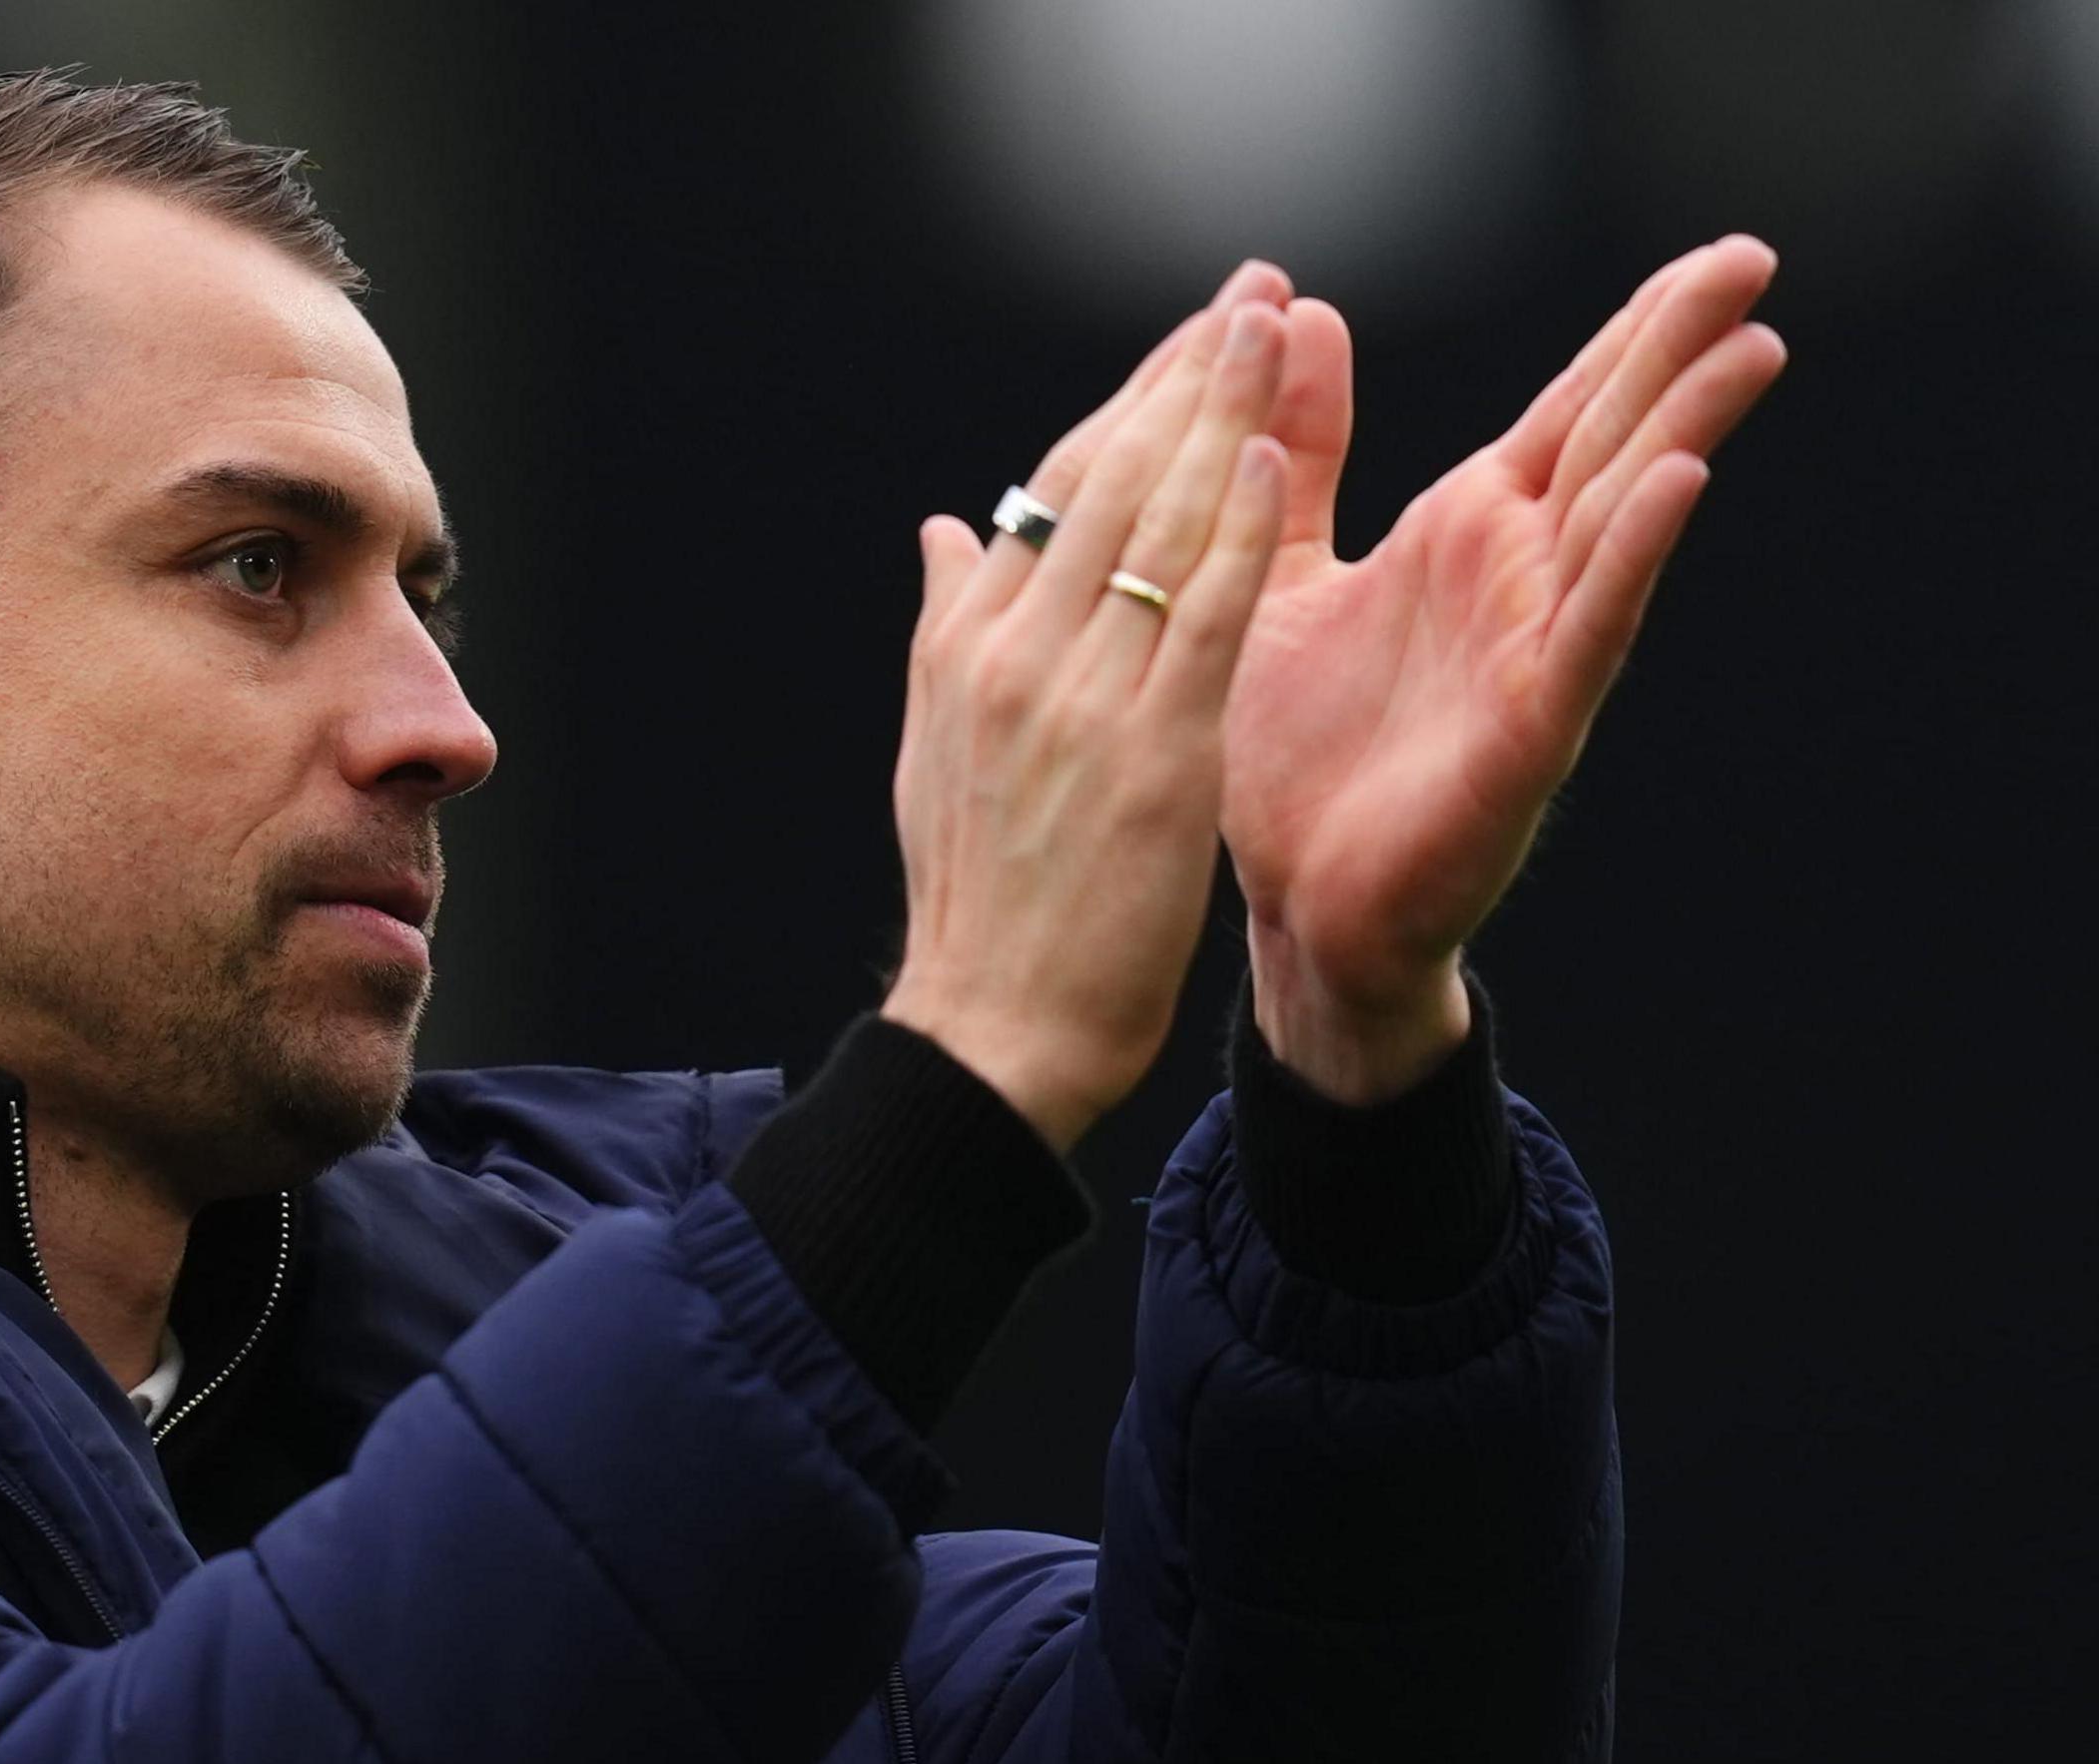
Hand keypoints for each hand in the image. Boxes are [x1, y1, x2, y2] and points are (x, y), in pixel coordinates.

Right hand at [884, 275, 1292, 1151]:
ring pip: (1152, 525)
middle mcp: (1010, 654)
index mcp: (961, 648)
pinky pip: (1199, 614)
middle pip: (1105, 481)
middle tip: (1248, 291)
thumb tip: (946, 527)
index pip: (1052, 491)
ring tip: (1269, 327)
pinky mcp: (1149, 751)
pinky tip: (1266, 453)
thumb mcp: (934, 751)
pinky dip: (1231, 527)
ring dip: (1217, 414)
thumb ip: (946, 628)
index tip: (1191, 336)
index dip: (1130, 403)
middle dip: (1184, 376)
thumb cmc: (978, 905)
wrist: (990, 1031)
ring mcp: (1077, 700)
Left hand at [1223, 240, 1787, 1098]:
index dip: (1638, 334)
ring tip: (1751, 347)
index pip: (1572, 411)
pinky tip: (1679, 485)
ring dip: (1684, 433)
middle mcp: (1517, 577)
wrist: (1297, 903)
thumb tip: (1307, 315)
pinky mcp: (1530, 723)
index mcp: (1468, 535)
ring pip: (1622, 519)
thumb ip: (1301, 453)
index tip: (1720, 256)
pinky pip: (1588, 628)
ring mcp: (1534, 647)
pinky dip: (1630, 556)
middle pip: (1614, 438)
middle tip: (1758, 257)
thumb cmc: (1297, 751)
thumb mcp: (1284, 570)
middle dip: (1680, 351)